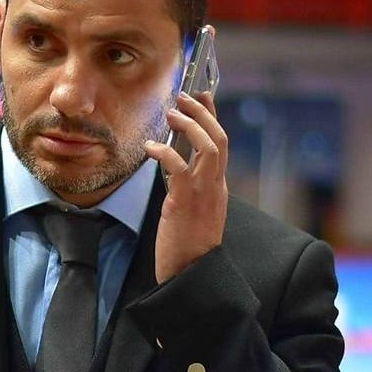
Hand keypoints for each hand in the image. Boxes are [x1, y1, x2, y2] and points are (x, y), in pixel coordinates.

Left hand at [144, 90, 227, 283]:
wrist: (191, 275)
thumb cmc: (188, 246)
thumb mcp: (194, 211)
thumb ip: (191, 187)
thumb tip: (176, 164)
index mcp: (218, 188)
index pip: (220, 144)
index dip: (212, 117)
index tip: (203, 96)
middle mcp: (216, 187)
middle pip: (219, 139)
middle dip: (203, 113)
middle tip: (184, 97)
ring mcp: (203, 194)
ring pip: (208, 148)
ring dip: (190, 126)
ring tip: (172, 113)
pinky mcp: (184, 203)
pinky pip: (179, 169)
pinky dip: (165, 153)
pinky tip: (150, 147)